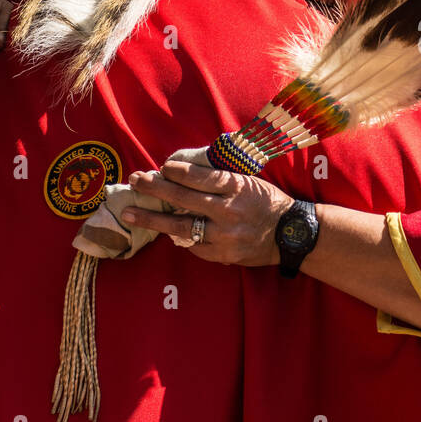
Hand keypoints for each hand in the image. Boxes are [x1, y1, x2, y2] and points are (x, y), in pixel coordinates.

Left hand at [120, 162, 290, 266]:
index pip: (200, 177)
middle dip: (155, 188)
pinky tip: (164, 230)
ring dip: (152, 218)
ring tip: (129, 212)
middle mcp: (228, 211)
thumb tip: (185, 174)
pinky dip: (179, 238)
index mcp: (236, 188)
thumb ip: (222, 180)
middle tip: (135, 180)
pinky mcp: (222, 254)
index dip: (177, 172)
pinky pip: (193, 246)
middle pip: (184, 199)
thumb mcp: (250, 182)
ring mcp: (224, 235)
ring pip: (181, 226)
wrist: (291, 234)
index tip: (161, 167)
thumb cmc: (268, 202)